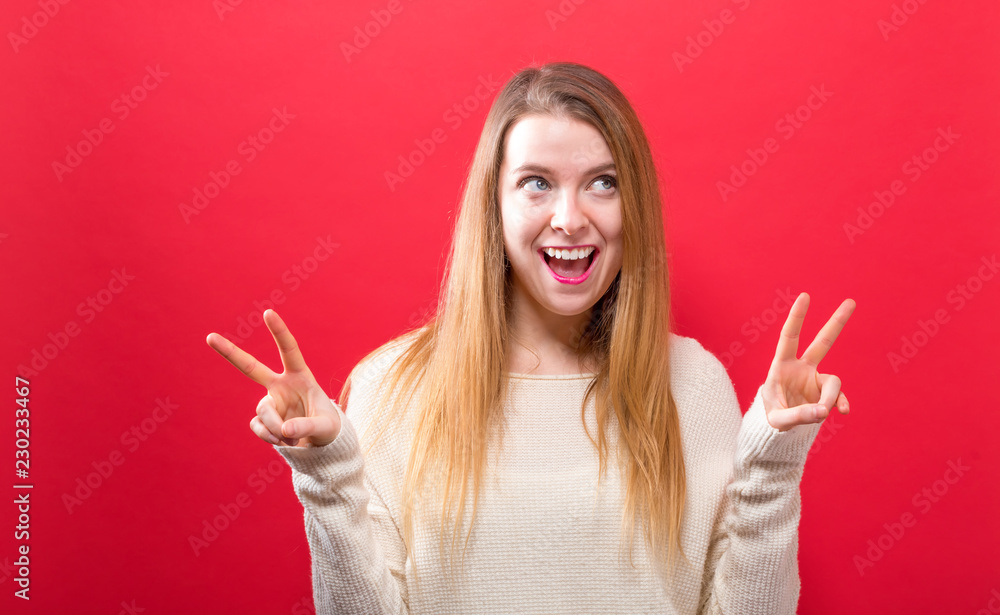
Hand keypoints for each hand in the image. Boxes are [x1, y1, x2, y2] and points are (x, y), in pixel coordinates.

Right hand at [205, 309, 341, 446]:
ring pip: (263, 411)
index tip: (268, 312)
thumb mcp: (325, 427)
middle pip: (251, 367)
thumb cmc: (328, 427)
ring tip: (293, 437)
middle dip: (230, 353)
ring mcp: (269, 402)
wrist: (320, 443)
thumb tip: (284, 431)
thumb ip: (308, 426)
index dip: (279, 332)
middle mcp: (280, 385)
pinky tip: (284, 441)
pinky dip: (270, 436)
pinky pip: (258, 426)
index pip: (289, 350)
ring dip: (276, 427)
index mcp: (300, 376)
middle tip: (209, 337)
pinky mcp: (263, 420)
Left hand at [762, 293, 855, 431]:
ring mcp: (815, 379)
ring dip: (830, 398)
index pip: (789, 337)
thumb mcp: (778, 420)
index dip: (797, 318)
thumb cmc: (773, 417)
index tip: (805, 296)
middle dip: (837, 323)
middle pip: (822, 342)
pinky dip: (840, 403)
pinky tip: (842, 412)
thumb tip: (824, 412)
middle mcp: (801, 368)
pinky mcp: (825, 392)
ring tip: (819, 413)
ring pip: (834, 381)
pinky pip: (838, 396)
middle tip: (851, 301)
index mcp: (782, 366)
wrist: (781, 428)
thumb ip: (798, 416)